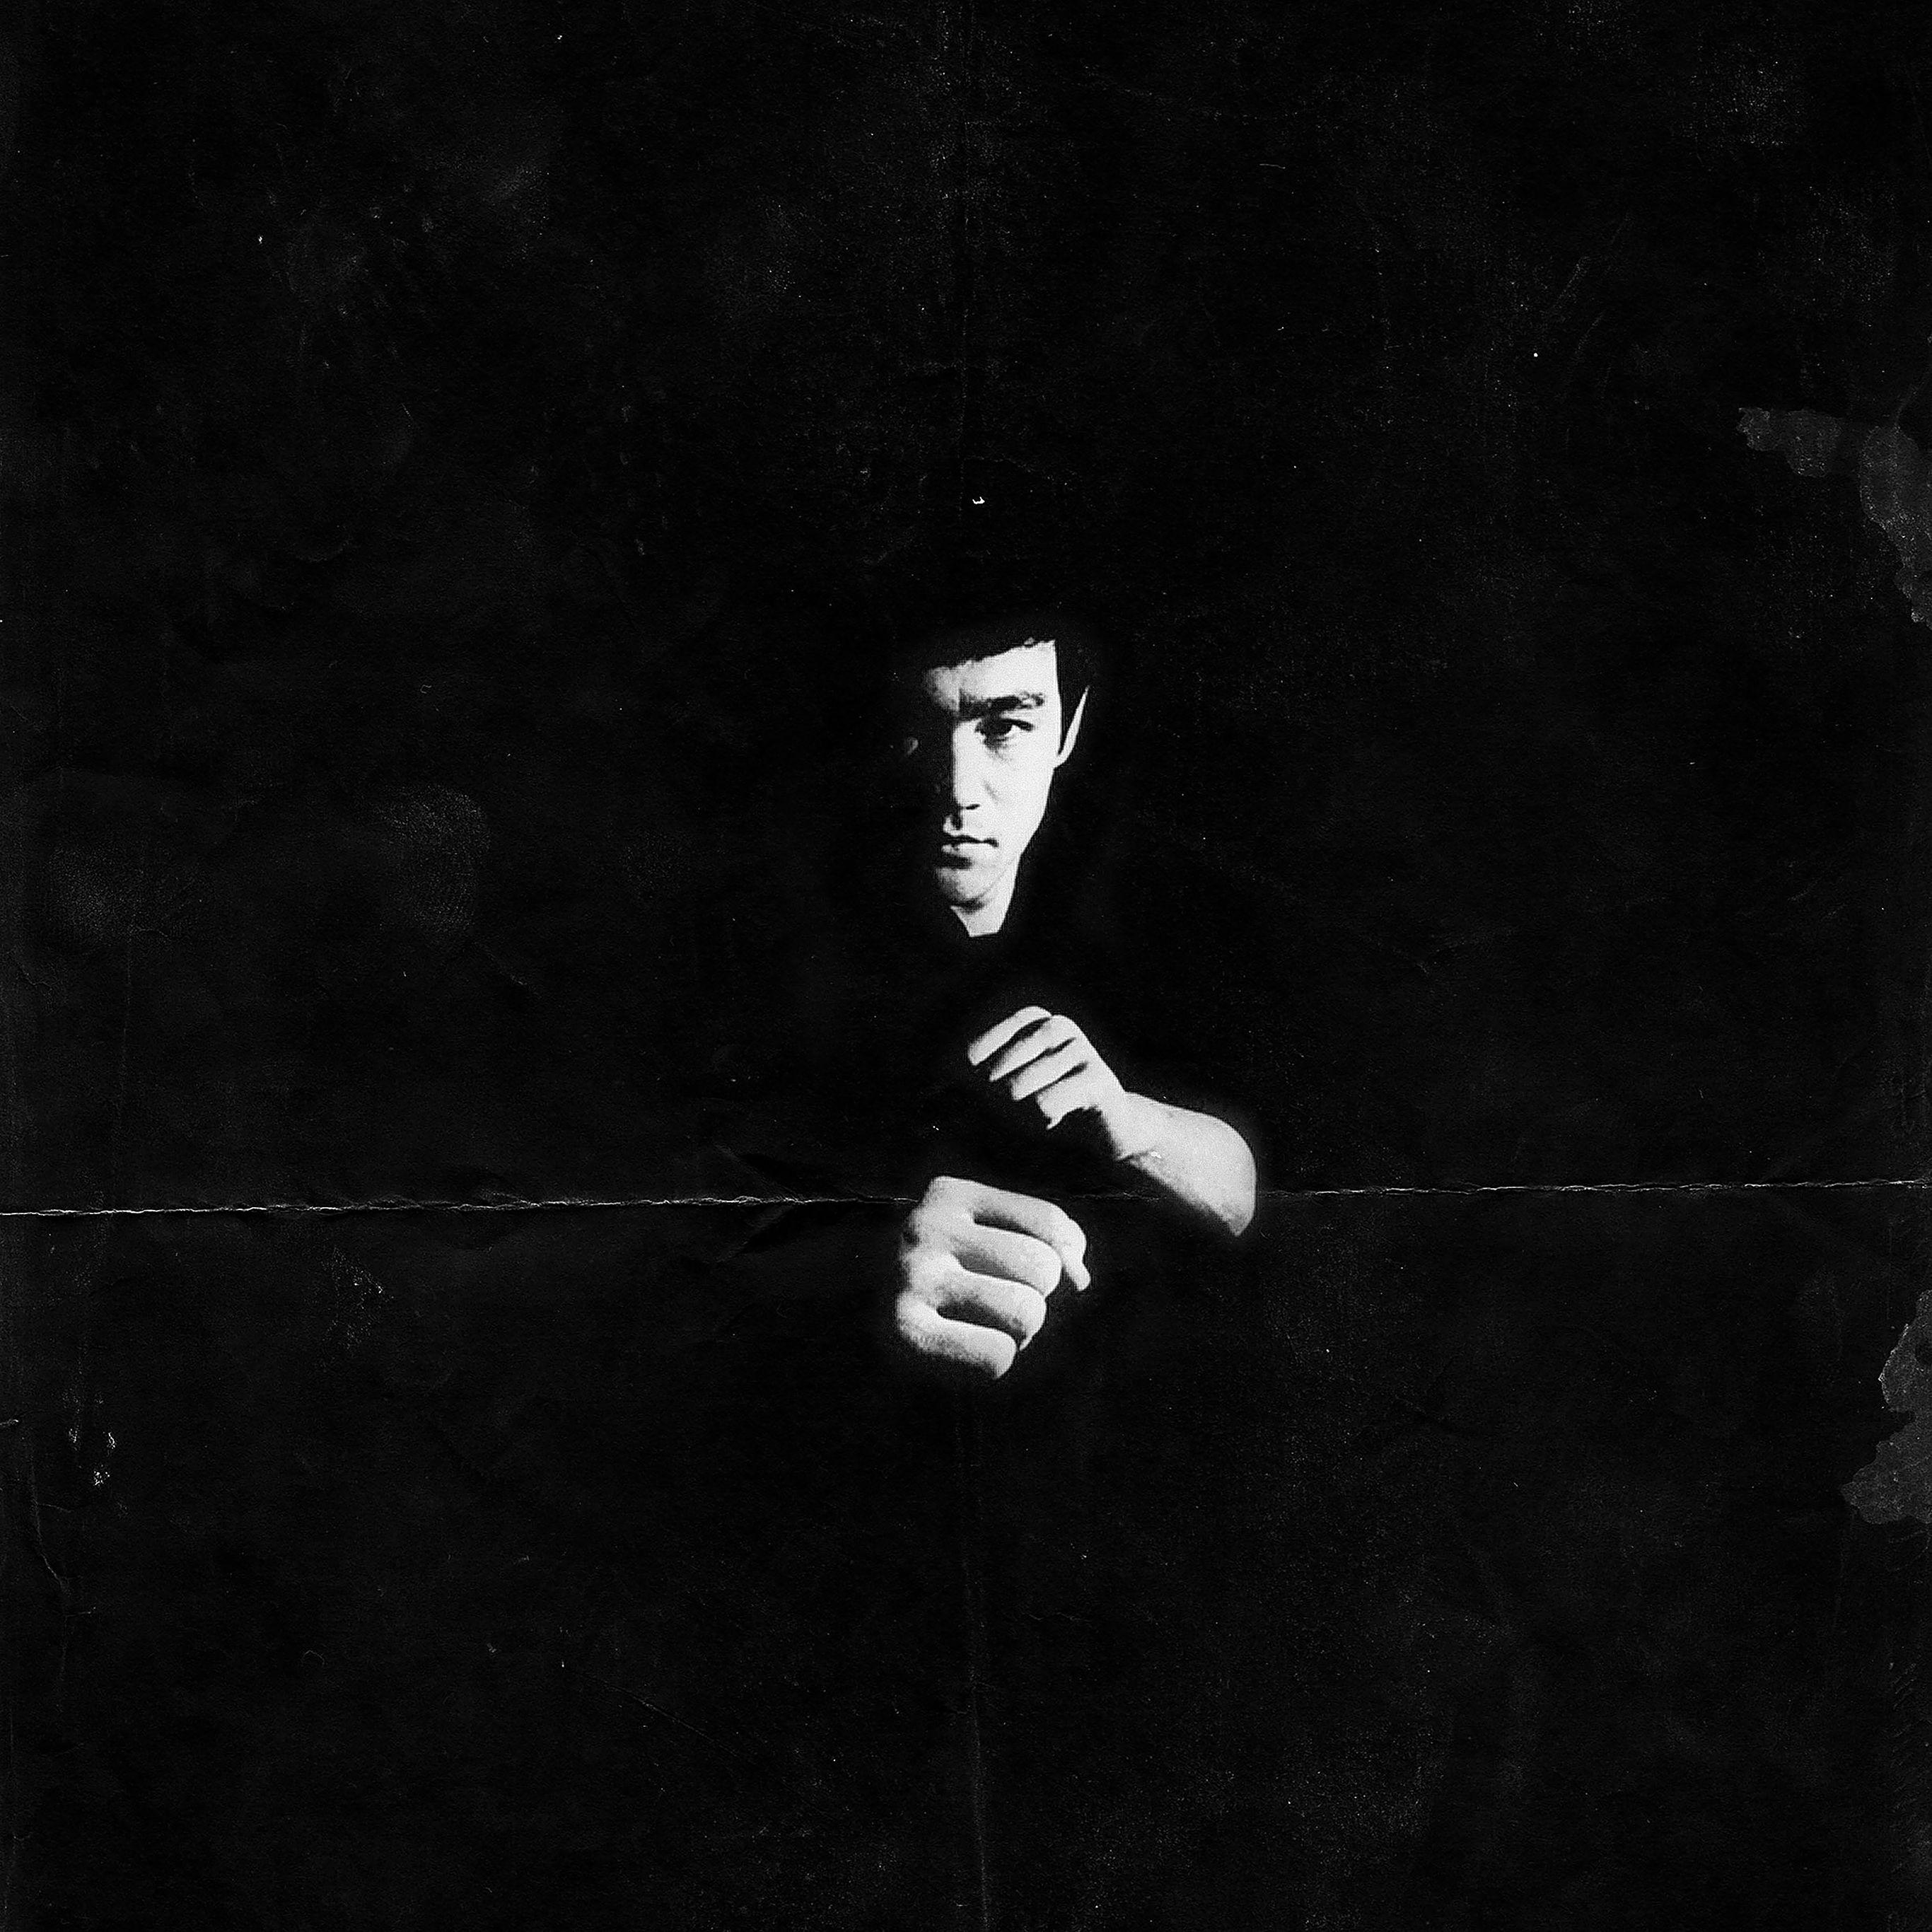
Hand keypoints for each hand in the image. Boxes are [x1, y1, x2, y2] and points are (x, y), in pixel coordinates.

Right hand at [892, 1175, 1090, 1378]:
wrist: (844, 1317)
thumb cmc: (939, 1278)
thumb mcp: (983, 1240)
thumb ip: (1042, 1242)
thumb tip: (1080, 1279)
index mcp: (949, 1193)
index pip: (1050, 1224)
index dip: (1065, 1259)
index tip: (1038, 1276)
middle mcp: (927, 1226)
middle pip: (1042, 1268)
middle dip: (1036, 1297)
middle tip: (998, 1306)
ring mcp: (913, 1277)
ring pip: (1026, 1312)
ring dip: (1019, 1333)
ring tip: (982, 1327)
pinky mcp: (905, 1332)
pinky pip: (998, 1355)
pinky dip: (996, 1362)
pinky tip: (964, 1350)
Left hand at [966, 1006, 1150, 1157]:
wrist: (1108, 1126)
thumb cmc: (1050, 1104)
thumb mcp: (1006, 1089)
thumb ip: (969, 1088)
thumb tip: (924, 1099)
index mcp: (1029, 1019)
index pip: (972, 1052)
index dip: (965, 1085)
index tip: (980, 1103)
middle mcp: (1054, 1025)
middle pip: (992, 1074)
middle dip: (995, 1105)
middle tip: (1018, 1113)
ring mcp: (1078, 1048)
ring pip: (1016, 1092)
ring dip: (1021, 1117)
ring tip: (1042, 1114)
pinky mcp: (1095, 1077)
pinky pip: (1044, 1107)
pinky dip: (1044, 1123)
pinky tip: (1061, 1118)